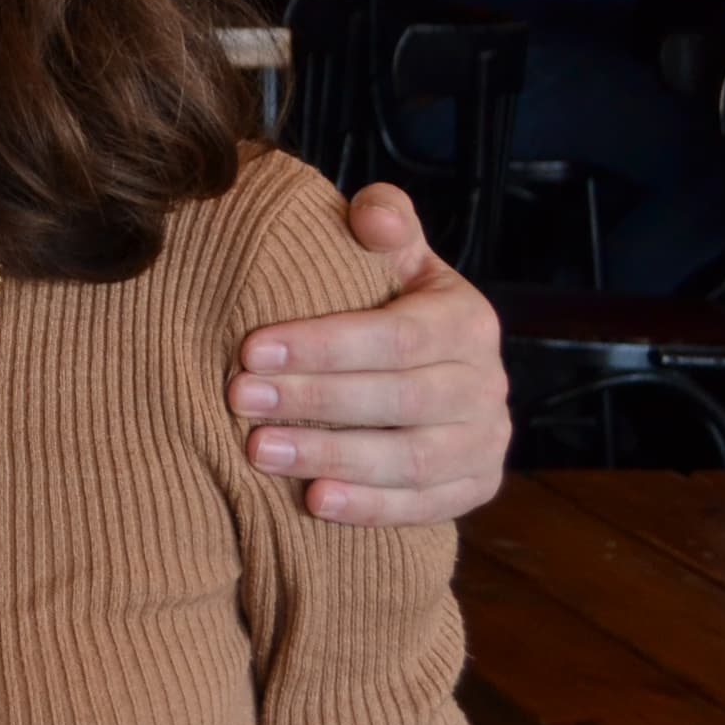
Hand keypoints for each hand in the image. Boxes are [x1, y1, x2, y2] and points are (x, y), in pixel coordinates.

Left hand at [230, 183, 509, 526]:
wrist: (431, 368)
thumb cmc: (390, 302)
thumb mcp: (395, 256)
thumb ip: (385, 222)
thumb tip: (372, 217)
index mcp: (466, 320)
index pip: (397, 336)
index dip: (324, 345)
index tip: (251, 349)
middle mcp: (486, 384)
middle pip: (399, 400)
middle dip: (314, 399)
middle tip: (239, 399)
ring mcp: (485, 442)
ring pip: (410, 460)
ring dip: (331, 456)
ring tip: (258, 450)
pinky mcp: (475, 487)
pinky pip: (425, 506)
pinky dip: (370, 507)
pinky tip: (313, 500)